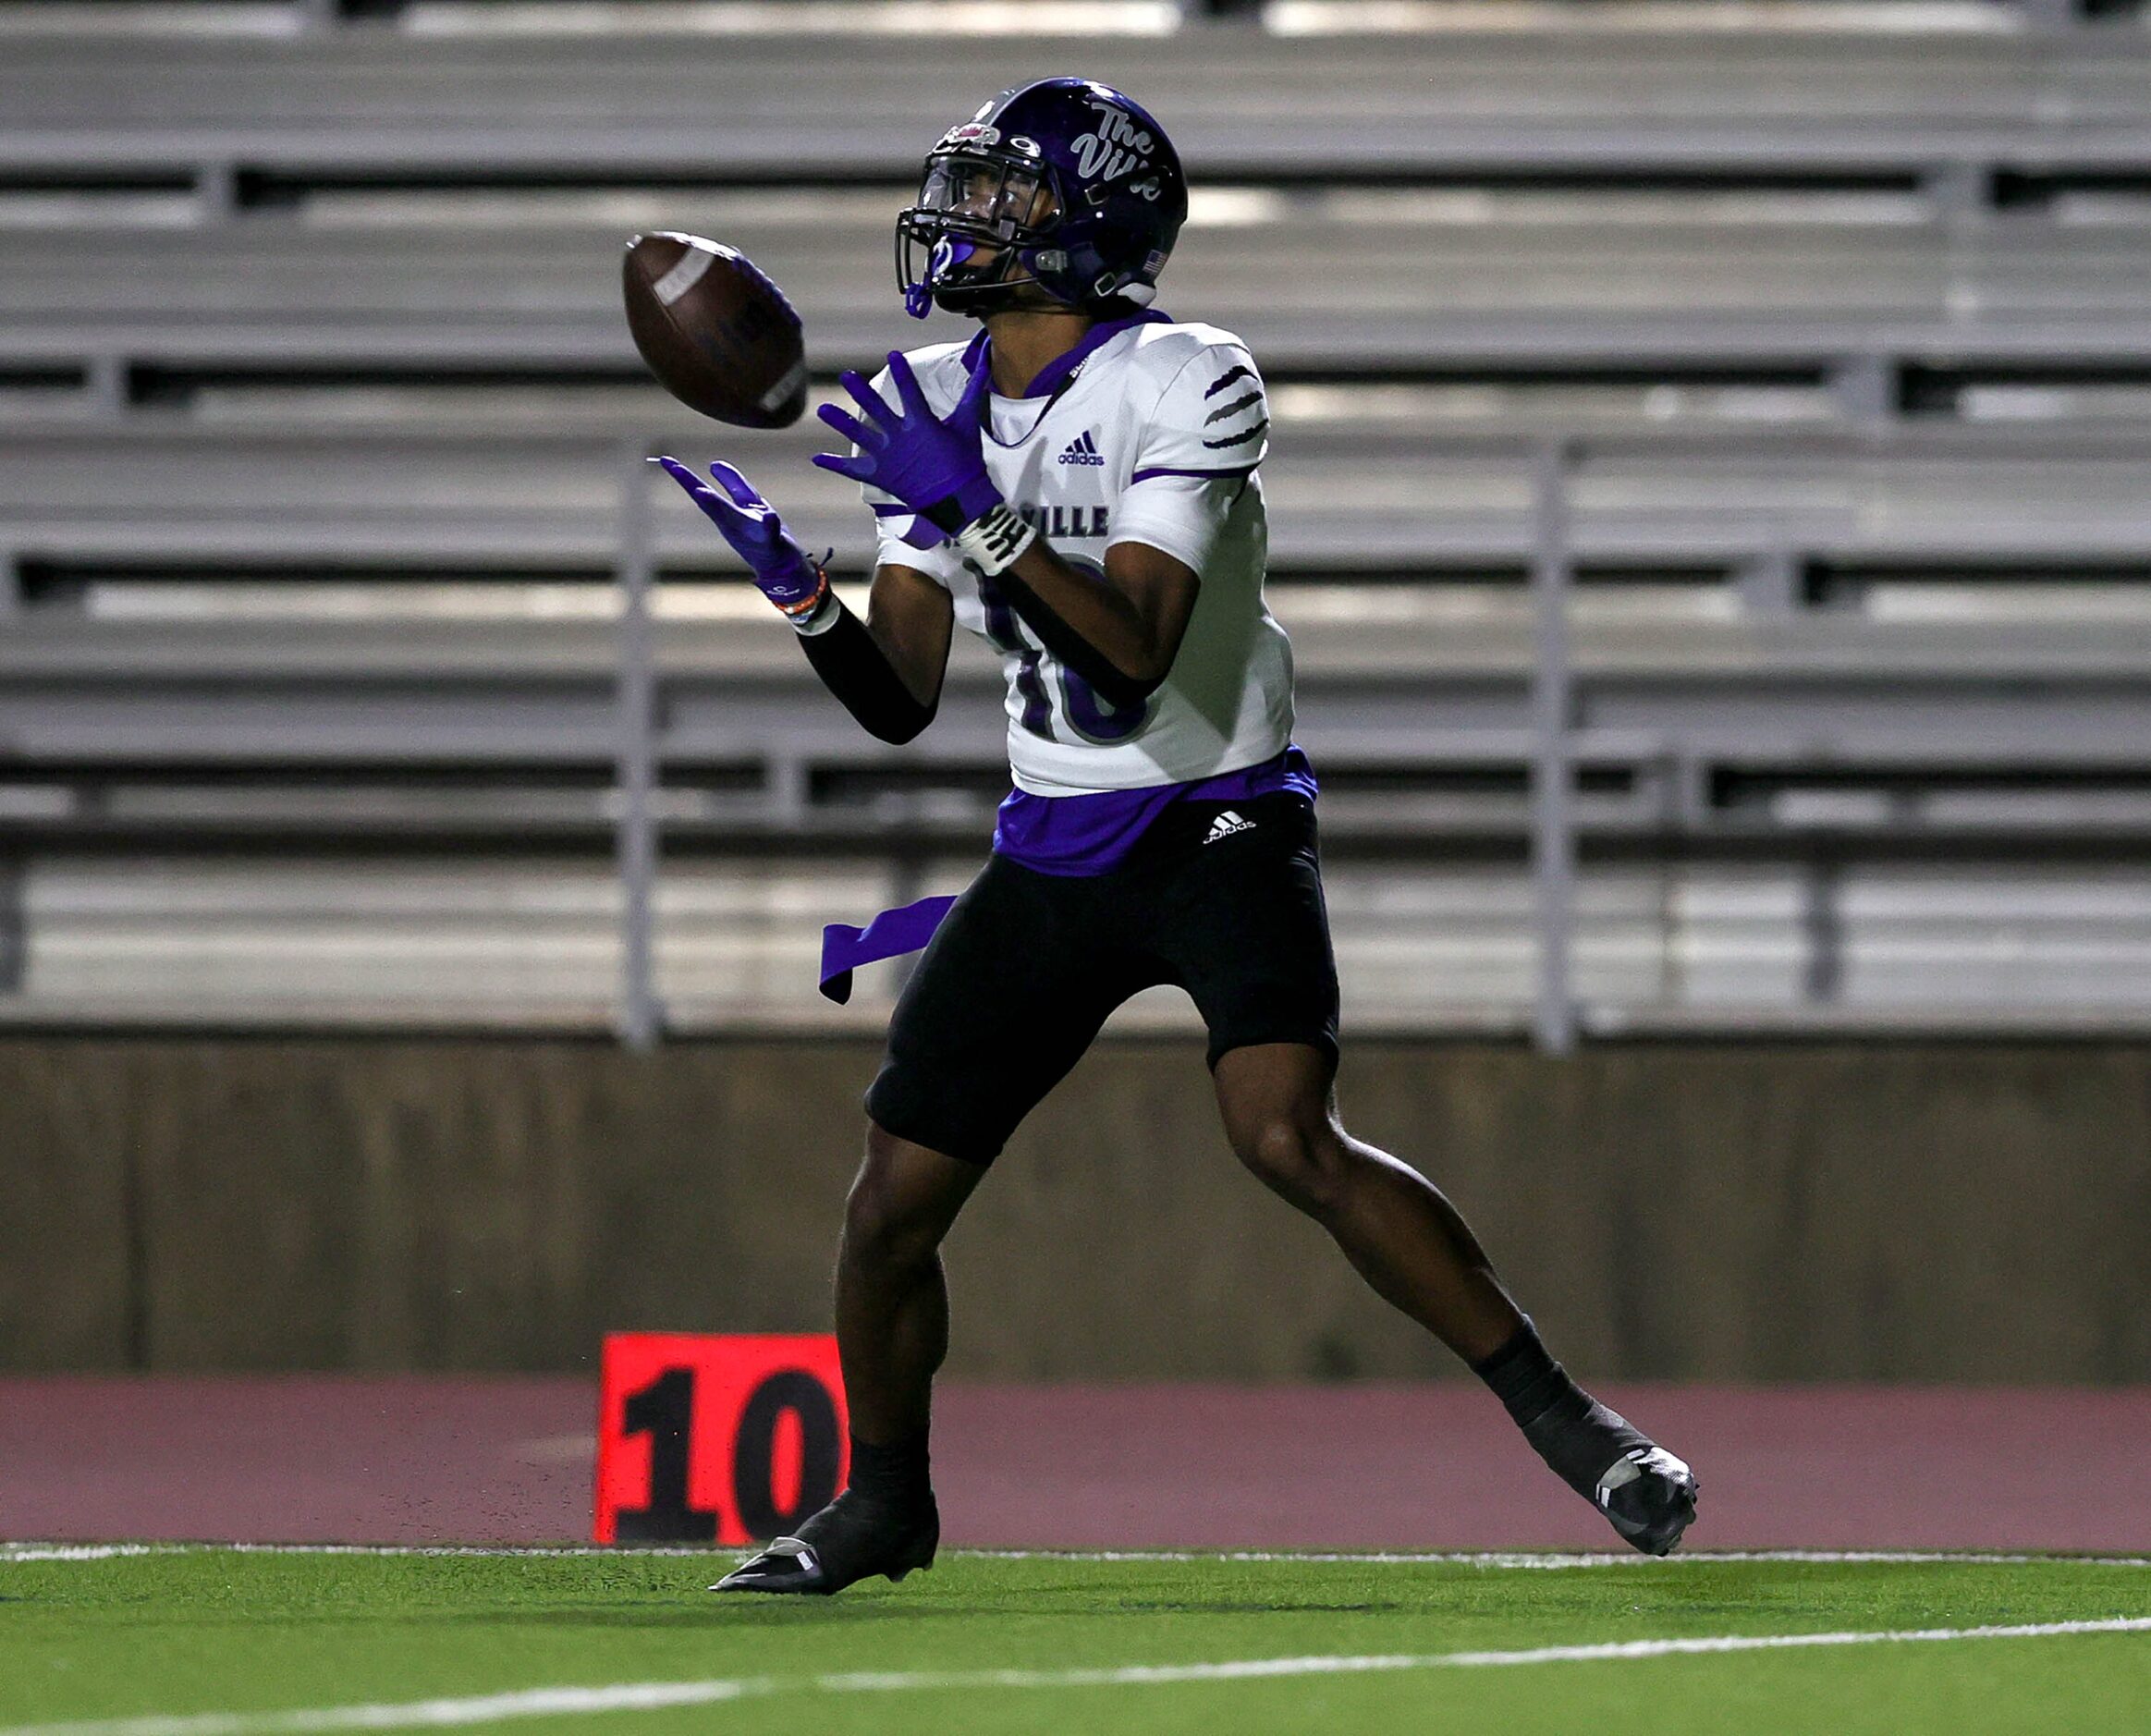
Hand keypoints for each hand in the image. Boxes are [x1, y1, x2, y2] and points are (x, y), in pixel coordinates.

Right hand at [655, 456, 827, 622]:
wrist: (781, 567)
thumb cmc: (761, 535)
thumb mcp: (748, 503)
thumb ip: (733, 483)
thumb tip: (714, 464)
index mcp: (726, 514)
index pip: (701, 492)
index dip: (684, 477)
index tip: (666, 461)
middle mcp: (734, 525)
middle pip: (712, 507)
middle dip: (697, 491)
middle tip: (676, 472)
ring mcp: (751, 536)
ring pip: (735, 520)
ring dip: (720, 508)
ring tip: (702, 492)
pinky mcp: (771, 544)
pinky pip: (770, 534)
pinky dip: (768, 525)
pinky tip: (769, 515)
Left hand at [812, 348, 999, 533]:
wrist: (958, 501)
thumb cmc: (965, 462)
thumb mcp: (967, 425)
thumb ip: (972, 394)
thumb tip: (985, 365)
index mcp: (921, 423)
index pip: (910, 391)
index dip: (901, 372)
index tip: (892, 356)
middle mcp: (900, 437)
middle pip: (876, 409)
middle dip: (860, 391)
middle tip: (845, 376)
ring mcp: (887, 457)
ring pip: (859, 435)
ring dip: (840, 422)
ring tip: (823, 409)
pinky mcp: (880, 476)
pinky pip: (853, 470)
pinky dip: (835, 465)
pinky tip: (817, 458)